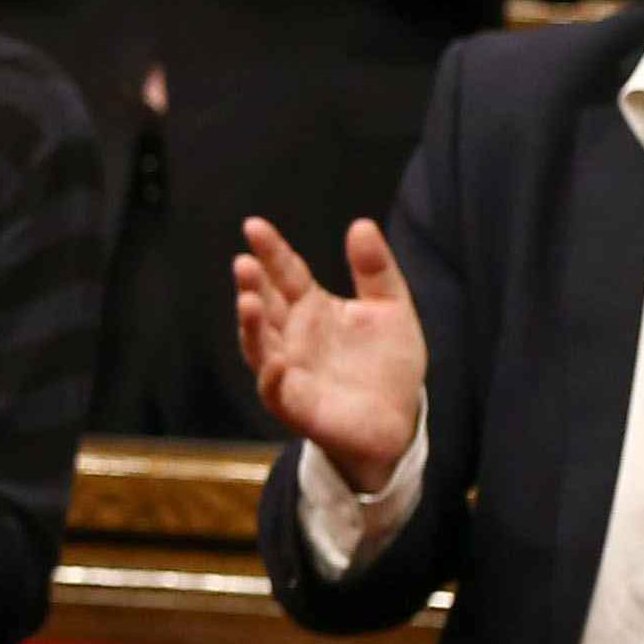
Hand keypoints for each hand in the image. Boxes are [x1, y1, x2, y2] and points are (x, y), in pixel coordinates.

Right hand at [234, 215, 426, 496]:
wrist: (399, 419)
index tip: (254, 226)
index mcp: (311, 309)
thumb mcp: (392, 308)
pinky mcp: (296, 405)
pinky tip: (277, 362)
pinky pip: (276, 390)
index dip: (270, 251)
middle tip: (244, 263)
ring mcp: (290, 370)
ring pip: (259, 345)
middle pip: (265, 306)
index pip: (285, 274)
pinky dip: (273, 377)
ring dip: (250, 326)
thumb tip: (361, 224)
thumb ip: (375, 269)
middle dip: (252, 285)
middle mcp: (292, 337)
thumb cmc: (388, 365)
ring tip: (248, 301)